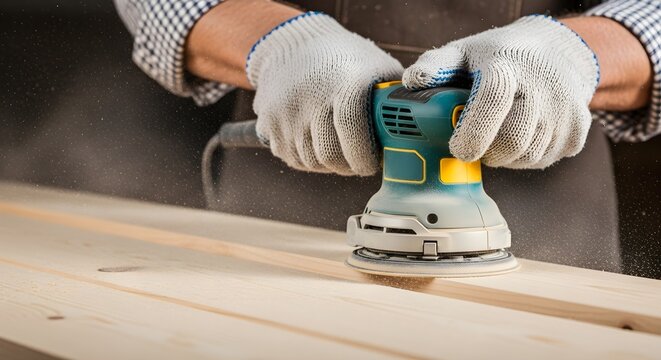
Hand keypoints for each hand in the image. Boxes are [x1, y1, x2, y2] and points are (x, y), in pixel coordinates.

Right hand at [247, 12, 403, 174]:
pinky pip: (291, 158)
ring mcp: (286, 113)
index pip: (353, 132)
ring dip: (328, 164)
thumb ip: (398, 98)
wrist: (291, 45)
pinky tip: (316, 142)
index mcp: (345, 83)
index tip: (372, 164)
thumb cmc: (343, 59)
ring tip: (338, 149)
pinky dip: (307, 158)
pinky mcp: (269, 124)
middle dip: (348, 166)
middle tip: (357, 162)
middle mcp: (312, 97)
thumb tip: (425, 131)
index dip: (364, 157)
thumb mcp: (376, 68)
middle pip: (330, 155)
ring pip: (311, 161)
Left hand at [403, 15, 599, 168]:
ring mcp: (564, 108)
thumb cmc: (502, 55)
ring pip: (530, 156)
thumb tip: (412, 81)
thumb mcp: (465, 52)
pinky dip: (530, 158)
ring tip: (498, 140)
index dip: (473, 133)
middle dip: (488, 153)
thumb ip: (435, 66)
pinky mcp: (579, 126)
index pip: (492, 103)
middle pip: (513, 140)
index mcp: (506, 66)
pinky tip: (522, 139)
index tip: (458, 148)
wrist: (559, 50)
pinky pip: (549, 159)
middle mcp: (540, 86)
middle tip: (477, 146)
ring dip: (507, 158)